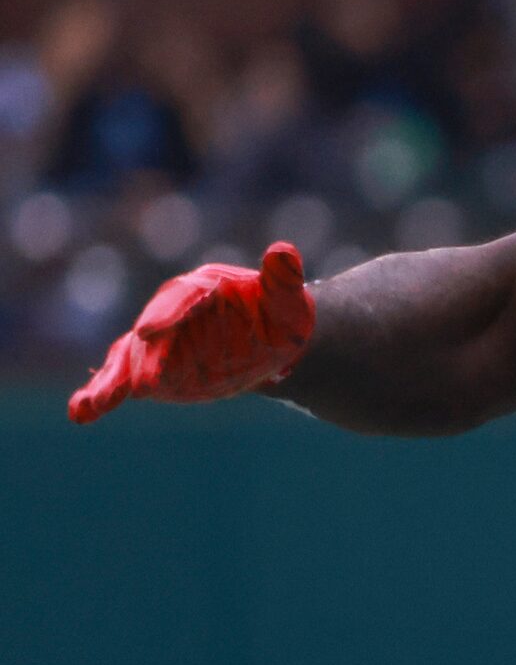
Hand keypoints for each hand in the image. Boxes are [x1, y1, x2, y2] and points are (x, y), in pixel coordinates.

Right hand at [67, 242, 315, 423]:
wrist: (267, 338)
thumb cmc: (277, 313)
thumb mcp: (286, 298)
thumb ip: (282, 279)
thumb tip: (284, 251)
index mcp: (201, 289)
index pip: (182, 300)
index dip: (166, 316)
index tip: (149, 332)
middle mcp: (171, 314)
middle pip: (150, 336)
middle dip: (144, 361)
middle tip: (141, 386)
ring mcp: (159, 344)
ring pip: (129, 361)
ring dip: (110, 384)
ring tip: (89, 407)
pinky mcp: (154, 368)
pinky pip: (125, 379)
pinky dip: (103, 395)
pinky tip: (81, 413)